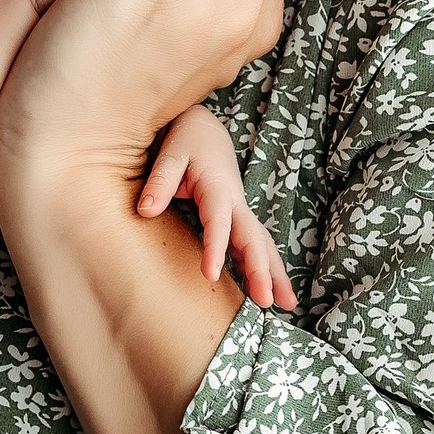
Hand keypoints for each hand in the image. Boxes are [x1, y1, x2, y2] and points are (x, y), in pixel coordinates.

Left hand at [138, 106, 295, 308]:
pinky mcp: (238, 216)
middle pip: (252, 237)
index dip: (215, 248)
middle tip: (265, 302)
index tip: (209, 276)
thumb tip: (145, 211)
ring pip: (262, 243)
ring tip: (288, 304)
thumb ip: (159, 182)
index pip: (218, 222)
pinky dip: (267, 265)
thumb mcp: (170, 155)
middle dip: (260, 270)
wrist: (205, 128)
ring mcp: (240, 209)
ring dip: (274, 272)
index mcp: (216, 187)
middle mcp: (235, 201)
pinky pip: (256, 243)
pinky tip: (273, 289)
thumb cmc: (186, 140)